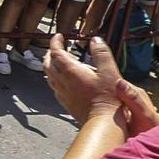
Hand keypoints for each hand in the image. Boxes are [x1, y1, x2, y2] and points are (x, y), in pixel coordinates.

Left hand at [44, 35, 158, 130]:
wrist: (103, 122)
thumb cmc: (108, 97)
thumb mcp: (110, 71)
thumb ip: (102, 54)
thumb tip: (95, 40)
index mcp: (71, 71)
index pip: (56, 52)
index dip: (55, 42)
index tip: (59, 36)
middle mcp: (63, 82)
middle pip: (48, 63)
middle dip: (51, 53)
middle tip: (57, 47)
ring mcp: (62, 93)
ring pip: (49, 76)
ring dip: (50, 65)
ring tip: (57, 61)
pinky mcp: (66, 103)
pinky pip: (54, 87)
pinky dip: (55, 78)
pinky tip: (62, 81)